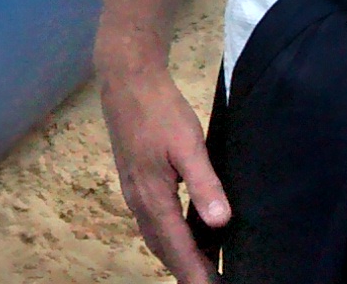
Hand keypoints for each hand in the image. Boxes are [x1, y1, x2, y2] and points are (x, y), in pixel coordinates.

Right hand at [97, 53, 226, 283]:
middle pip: (162, 247)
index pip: (177, 247)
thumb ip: (204, 184)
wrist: (126, 81)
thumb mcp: (188, 145)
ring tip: (199, 267)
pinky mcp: (134, 179)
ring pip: (155, 235)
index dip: (195, 272)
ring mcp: (132, 191)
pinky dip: (167, 236)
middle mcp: (138, 200)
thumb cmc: (159, 110)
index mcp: (152, 196)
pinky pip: (151, 221)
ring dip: (175, 255)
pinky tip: (182, 231)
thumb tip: (221, 223)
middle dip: (185, 269)